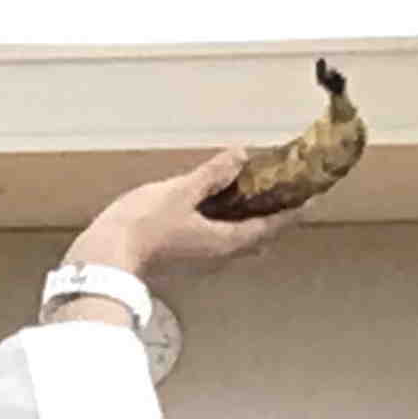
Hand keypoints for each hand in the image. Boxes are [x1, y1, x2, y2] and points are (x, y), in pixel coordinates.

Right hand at [61, 151, 300, 285]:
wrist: (105, 258)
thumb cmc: (141, 228)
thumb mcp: (181, 191)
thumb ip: (213, 175)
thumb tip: (240, 157)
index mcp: (225, 242)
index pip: (271, 227)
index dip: (294, 211)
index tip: (312, 198)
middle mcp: (218, 257)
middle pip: (259, 238)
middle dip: (275, 217)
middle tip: (286, 195)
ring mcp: (200, 261)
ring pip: (238, 243)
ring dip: (250, 222)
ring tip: (255, 197)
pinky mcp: (184, 260)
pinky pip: (218, 242)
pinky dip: (228, 225)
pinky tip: (219, 208)